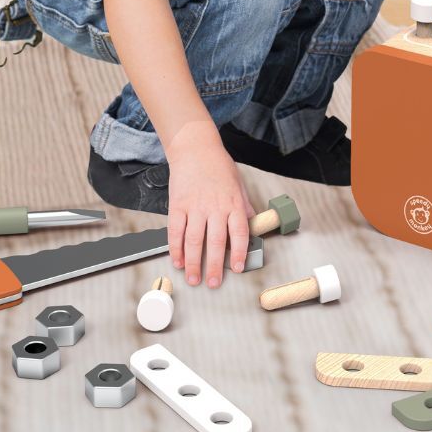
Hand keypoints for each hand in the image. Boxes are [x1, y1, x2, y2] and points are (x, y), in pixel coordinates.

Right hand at [165, 123, 255, 287]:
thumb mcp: (239, 185)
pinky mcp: (178, 206)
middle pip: (215, 242)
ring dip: (194, 263)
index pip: (239, 233)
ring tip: (194, 279)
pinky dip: (176, 249)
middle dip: (214, 266)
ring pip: (194, 241)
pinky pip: (176, 232)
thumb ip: (244, 207)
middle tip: (213, 283)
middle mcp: (216, 207)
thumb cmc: (219, 166)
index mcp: (234, 203)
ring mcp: (195, 207)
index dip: (238, 253)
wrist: (196, 148)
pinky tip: (177, 261)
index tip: (236, 268)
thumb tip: (254, 224)